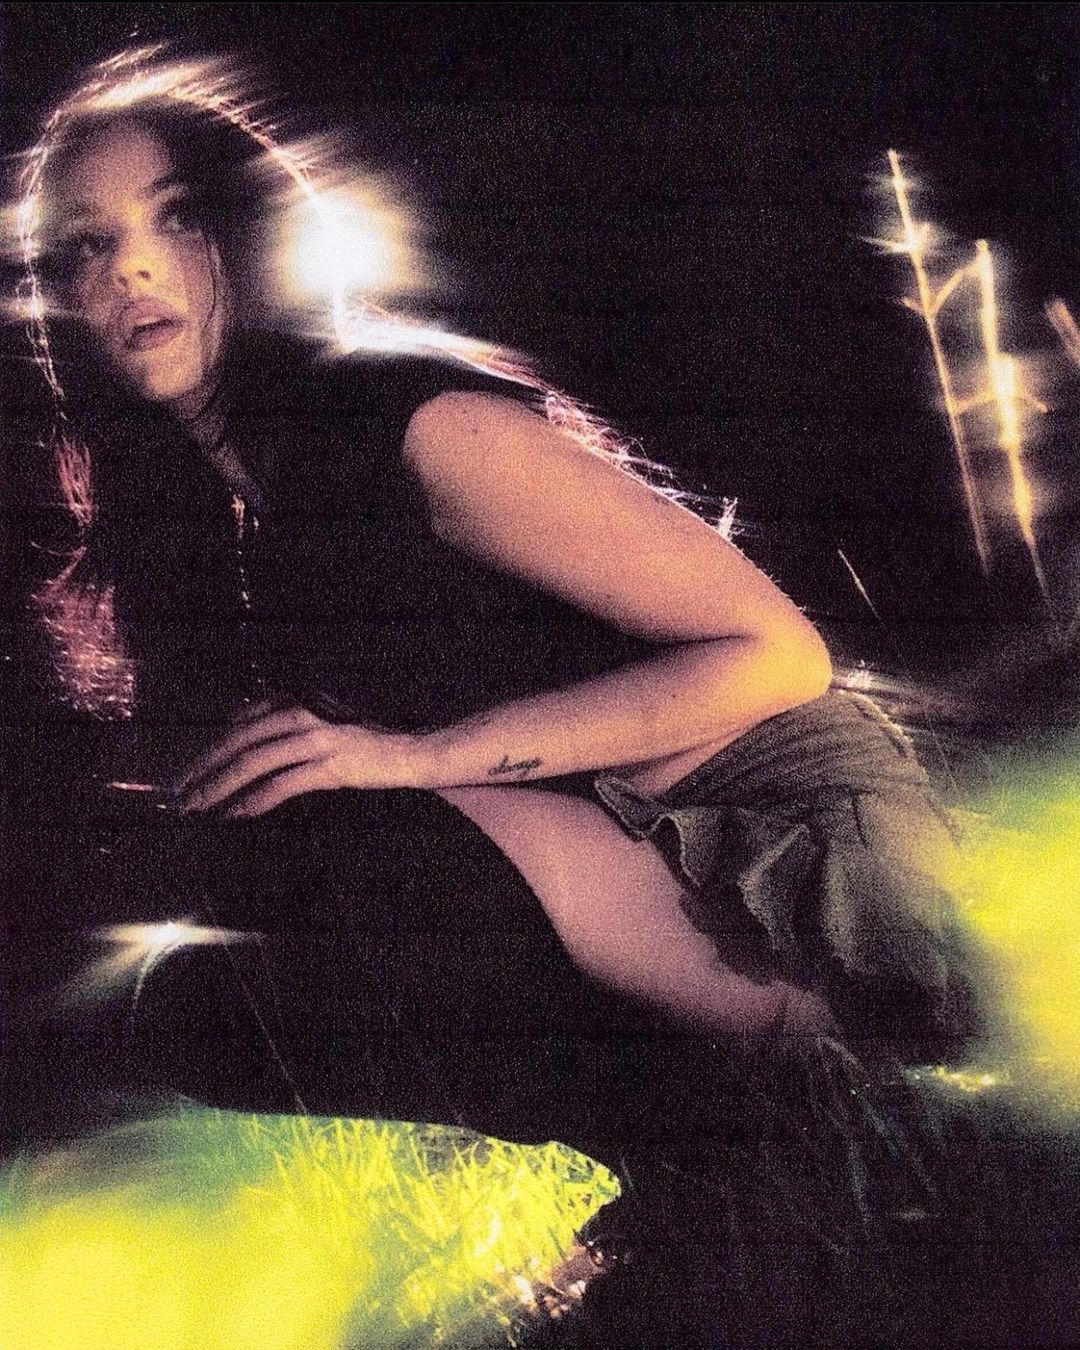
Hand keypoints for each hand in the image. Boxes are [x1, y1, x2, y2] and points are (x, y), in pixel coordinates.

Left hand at [175, 702, 420, 816]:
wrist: (409, 752)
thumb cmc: (365, 743)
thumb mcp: (322, 724)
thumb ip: (288, 726)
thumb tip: (248, 742)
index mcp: (296, 701)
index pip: (239, 724)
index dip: (210, 749)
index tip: (189, 773)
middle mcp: (301, 713)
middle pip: (238, 741)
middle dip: (204, 769)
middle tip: (180, 794)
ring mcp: (314, 739)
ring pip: (253, 762)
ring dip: (220, 787)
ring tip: (199, 808)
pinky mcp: (328, 766)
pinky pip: (281, 785)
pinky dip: (253, 801)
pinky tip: (235, 815)